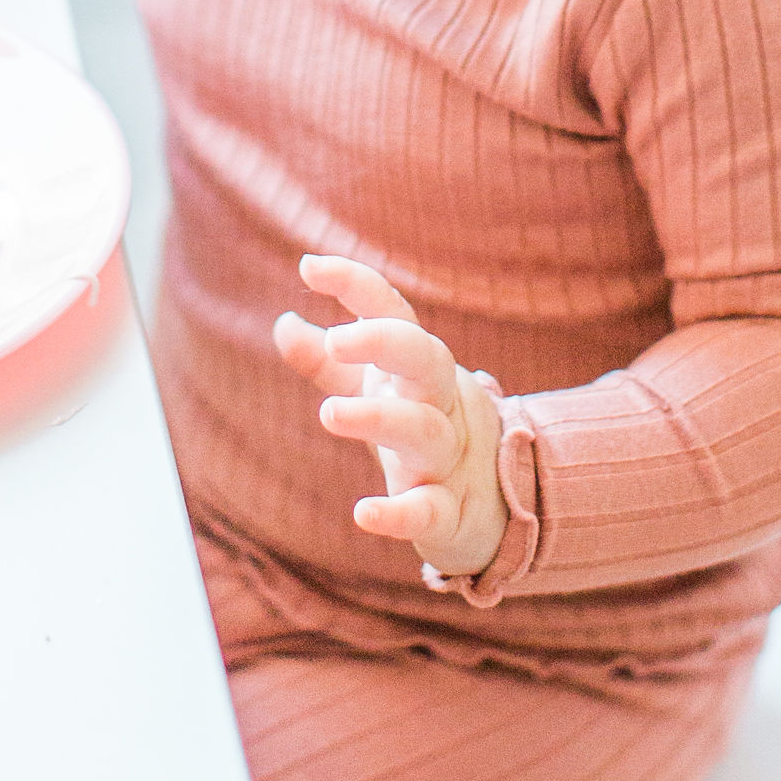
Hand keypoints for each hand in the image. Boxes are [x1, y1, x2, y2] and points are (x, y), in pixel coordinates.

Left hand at [273, 254, 507, 586]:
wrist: (497, 504)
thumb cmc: (422, 432)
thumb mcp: (376, 391)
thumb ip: (328, 362)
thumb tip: (283, 320)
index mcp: (419, 368)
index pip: (394, 313)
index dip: (357, 285)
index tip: (309, 266)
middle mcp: (440, 403)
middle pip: (426, 359)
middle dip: (386, 342)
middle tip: (337, 340)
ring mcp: (449, 456)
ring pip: (425, 430)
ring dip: (379, 418)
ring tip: (329, 411)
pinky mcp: (449, 512)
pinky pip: (430, 510)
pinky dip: (400, 513)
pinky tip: (364, 513)